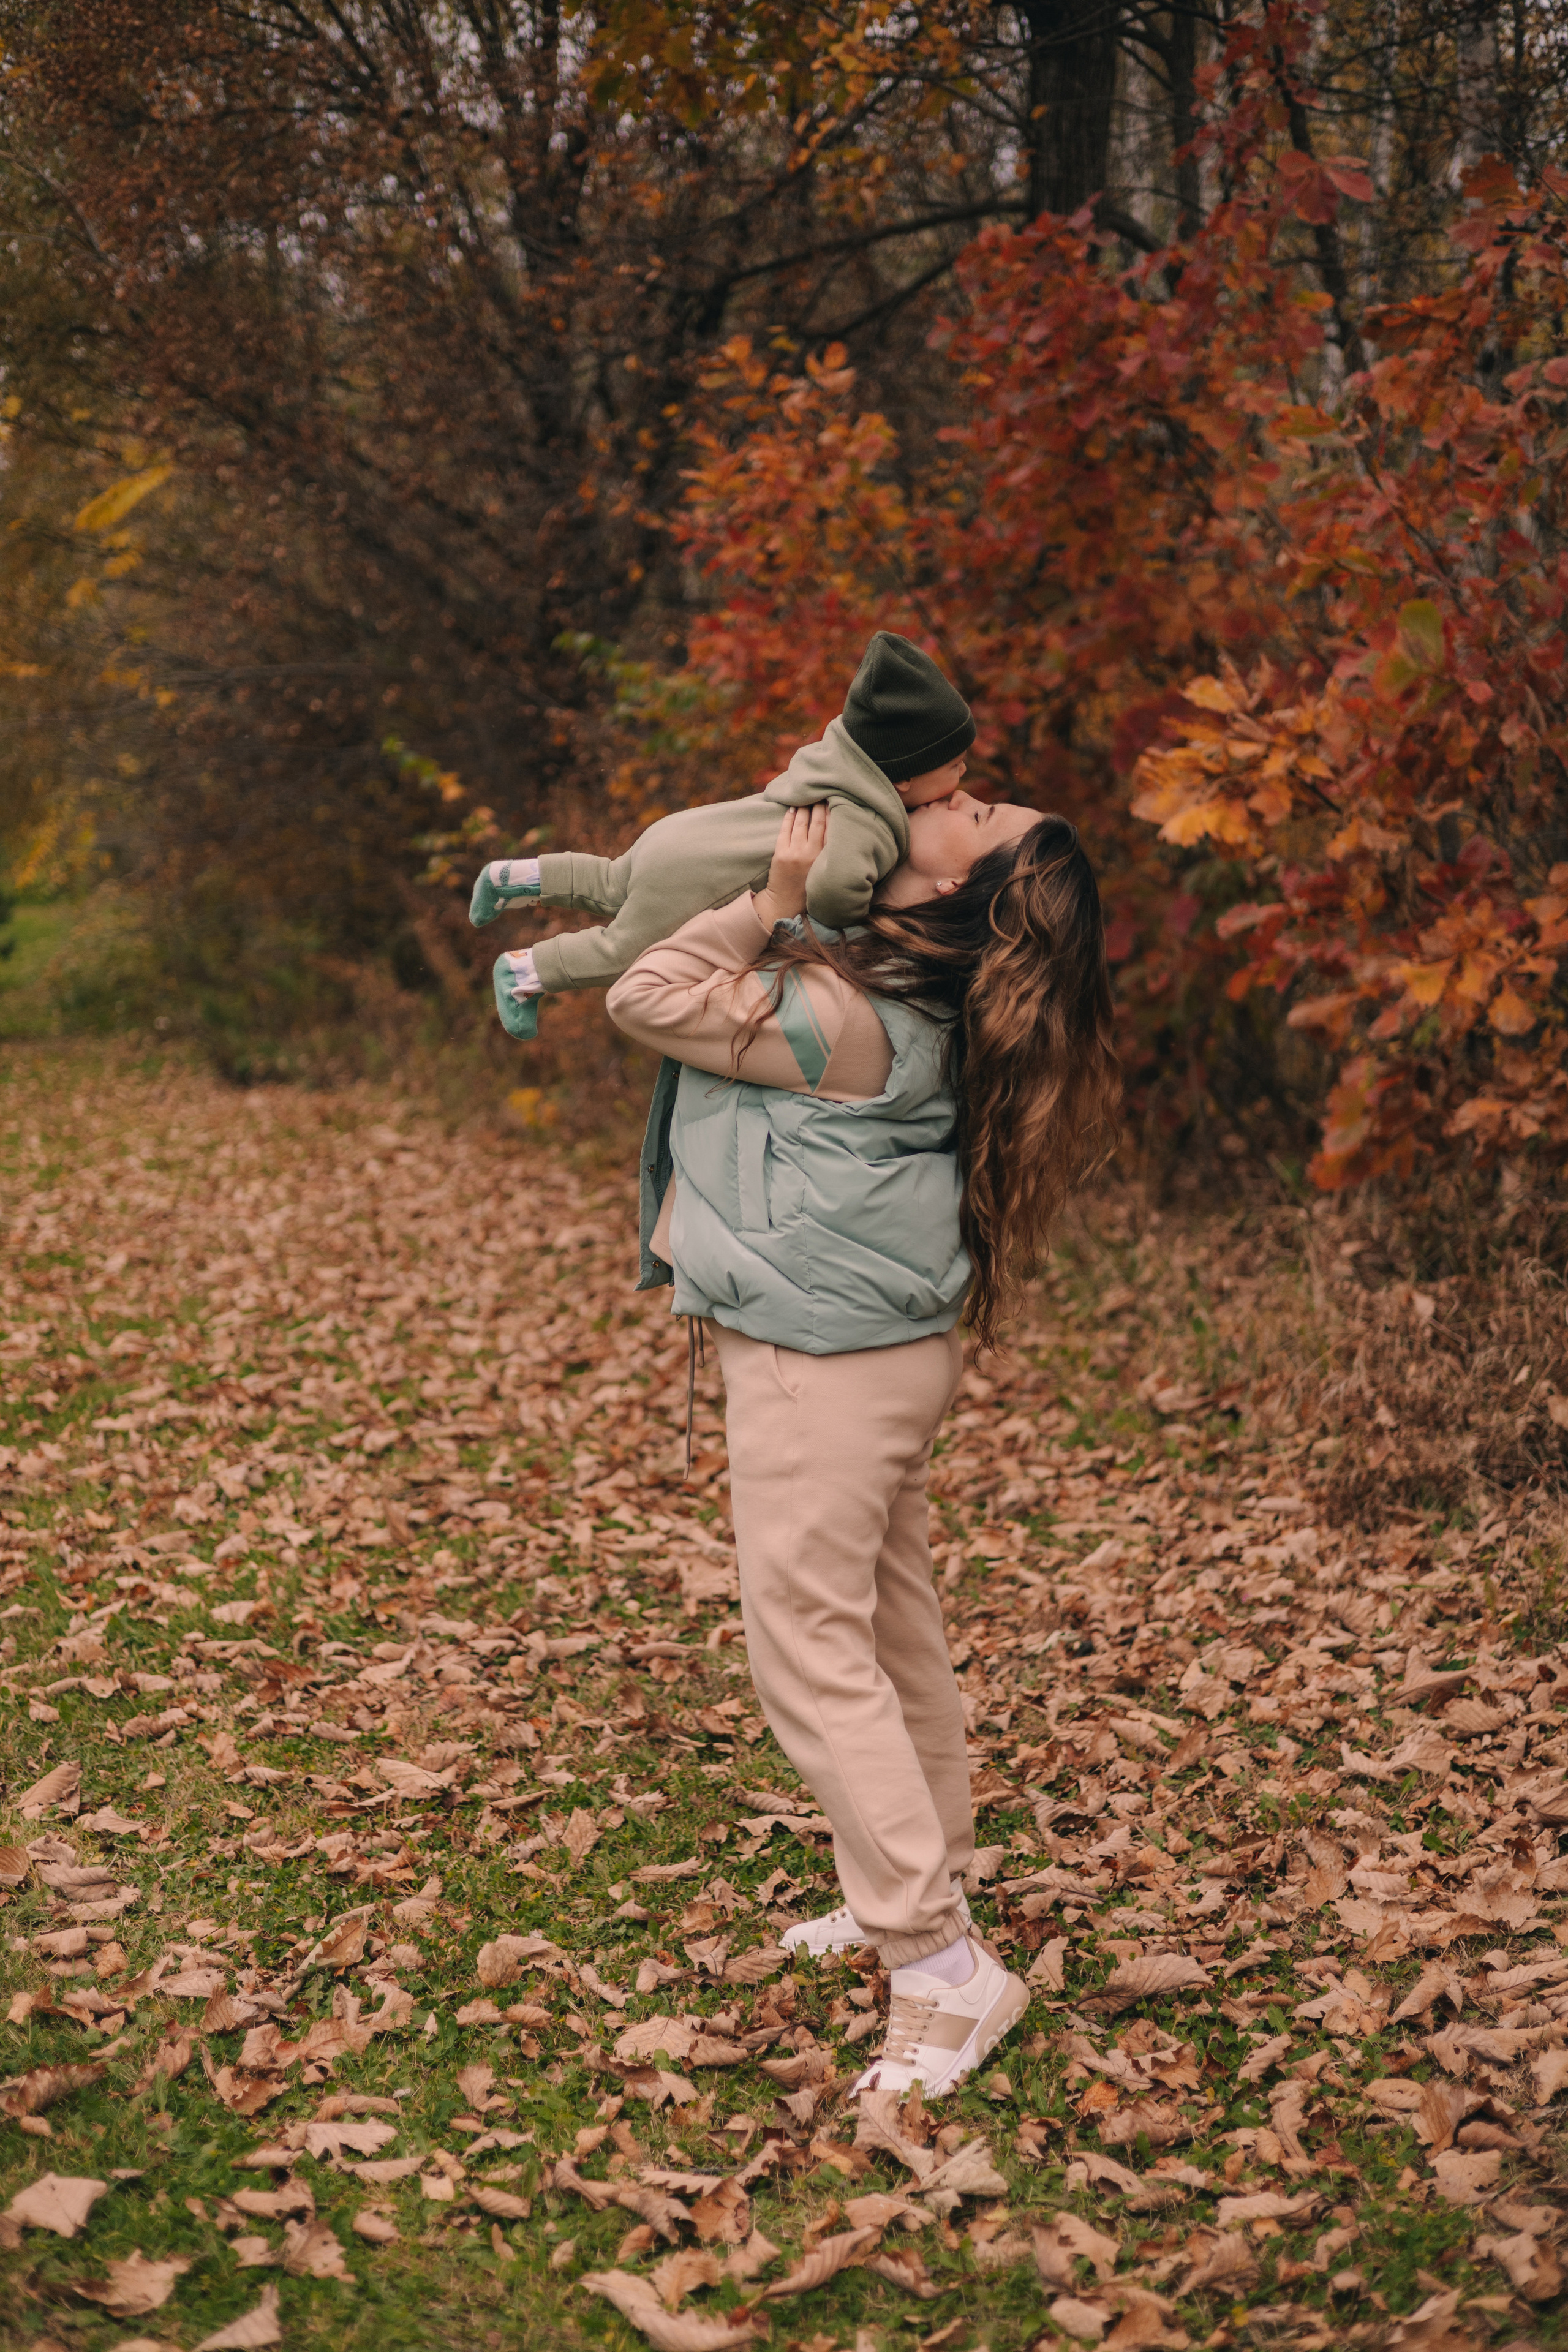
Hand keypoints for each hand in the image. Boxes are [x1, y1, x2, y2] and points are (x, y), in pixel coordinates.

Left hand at [753, 803, 828, 927]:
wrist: (786, 903)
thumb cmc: (808, 886)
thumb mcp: (824, 869)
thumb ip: (829, 851)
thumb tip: (834, 828)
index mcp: (826, 858)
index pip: (831, 828)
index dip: (832, 811)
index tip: (833, 798)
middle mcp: (813, 854)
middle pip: (817, 821)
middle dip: (818, 805)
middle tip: (820, 792)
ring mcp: (796, 853)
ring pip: (801, 822)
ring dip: (804, 806)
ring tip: (805, 797)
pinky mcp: (781, 853)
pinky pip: (785, 829)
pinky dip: (789, 817)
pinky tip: (793, 808)